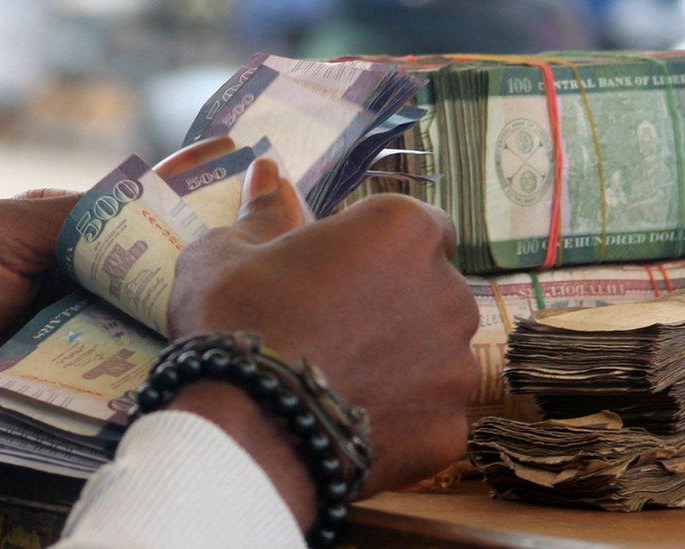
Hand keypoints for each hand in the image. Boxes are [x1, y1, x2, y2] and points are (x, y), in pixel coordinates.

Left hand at [0, 138, 235, 466]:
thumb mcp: (3, 229)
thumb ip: (77, 216)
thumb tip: (152, 201)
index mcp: (65, 242)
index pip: (139, 222)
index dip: (186, 207)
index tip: (245, 188)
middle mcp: (81, 291)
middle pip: (154, 282)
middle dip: (195, 277)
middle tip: (249, 270)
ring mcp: (80, 344)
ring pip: (146, 334)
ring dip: (177, 330)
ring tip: (230, 322)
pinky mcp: (72, 395)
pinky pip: (121, 387)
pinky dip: (149, 380)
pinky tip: (187, 370)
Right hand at [168, 159, 479, 526]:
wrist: (244, 427)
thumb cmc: (236, 321)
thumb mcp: (229, 253)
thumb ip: (263, 212)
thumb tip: (267, 172)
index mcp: (403, 230)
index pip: (424, 228)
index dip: (387, 251)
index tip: (349, 275)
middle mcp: (449, 291)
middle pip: (435, 294)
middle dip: (398, 309)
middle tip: (337, 333)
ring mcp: (456, 365)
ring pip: (438, 359)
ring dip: (404, 366)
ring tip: (343, 386)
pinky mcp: (450, 429)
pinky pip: (430, 417)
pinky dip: (401, 422)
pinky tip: (351, 425)